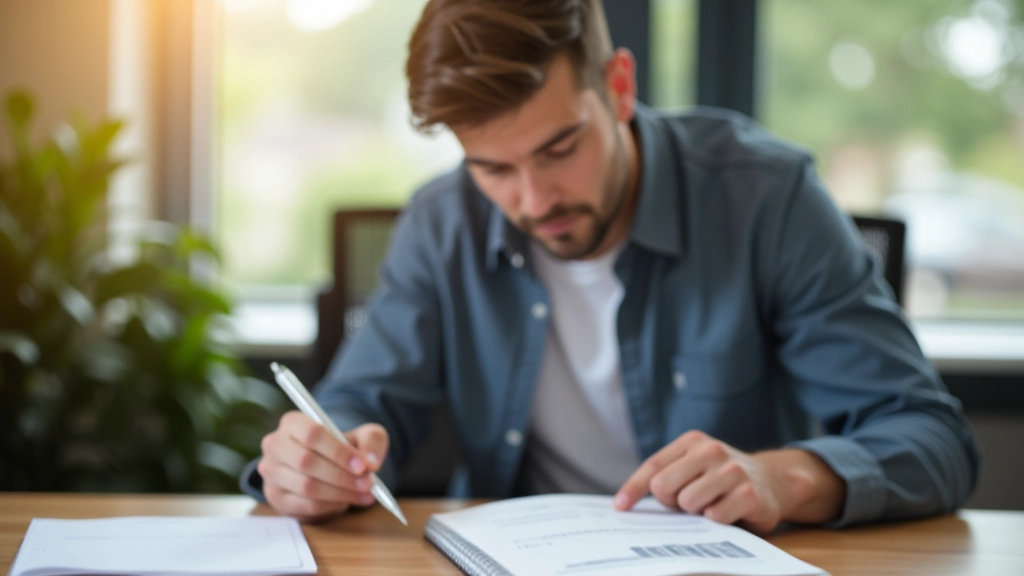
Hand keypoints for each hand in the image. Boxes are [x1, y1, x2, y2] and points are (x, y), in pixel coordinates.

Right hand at [257, 411, 388, 521]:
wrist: (326, 465)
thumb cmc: (342, 447)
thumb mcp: (363, 436)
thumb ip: (371, 442)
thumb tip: (370, 463)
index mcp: (293, 422)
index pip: (312, 434)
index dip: (339, 451)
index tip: (363, 466)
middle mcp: (275, 445)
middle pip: (306, 461)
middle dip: (342, 476)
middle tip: (368, 484)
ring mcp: (271, 472)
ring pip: (306, 486)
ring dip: (340, 493)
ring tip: (363, 494)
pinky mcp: (275, 497)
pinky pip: (305, 505)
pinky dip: (330, 506)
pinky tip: (346, 501)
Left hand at [614, 431, 844, 532]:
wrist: (774, 481)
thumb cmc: (722, 478)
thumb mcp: (694, 466)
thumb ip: (667, 475)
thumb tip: (626, 503)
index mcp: (692, 440)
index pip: (653, 466)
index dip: (633, 488)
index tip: (620, 507)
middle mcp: (711, 450)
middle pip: (664, 486)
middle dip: (670, 501)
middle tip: (687, 502)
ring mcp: (731, 470)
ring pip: (688, 503)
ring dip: (696, 512)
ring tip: (710, 504)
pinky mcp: (748, 494)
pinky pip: (714, 518)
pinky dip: (717, 521)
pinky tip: (728, 512)